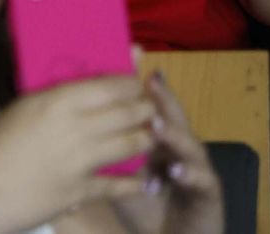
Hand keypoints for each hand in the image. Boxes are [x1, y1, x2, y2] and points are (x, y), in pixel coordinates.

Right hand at [0, 75, 157, 232]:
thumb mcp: (14, 113)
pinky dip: (132, 182)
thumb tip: (68, 97)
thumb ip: (46, 105)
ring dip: (144, 139)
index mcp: (54, 101)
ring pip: (130, 145)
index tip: (138, 82)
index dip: (130, 83)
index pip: (108, 86)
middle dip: (144, 109)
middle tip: (149, 108)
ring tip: (148, 136)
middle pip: (126, 113)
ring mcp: (81, 162)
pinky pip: (118, 185)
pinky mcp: (81, 192)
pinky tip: (141, 181)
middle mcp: (74, 127)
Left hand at [112, 72, 222, 233]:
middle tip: (148, 80)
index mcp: (155, 139)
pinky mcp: (209, 193)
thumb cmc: (144, 209)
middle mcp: (177, 148)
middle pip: (170, 117)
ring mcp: (196, 168)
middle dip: (159, 98)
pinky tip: (175, 170)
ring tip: (157, 125)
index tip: (126, 60)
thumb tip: (60, 133)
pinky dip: (188, 174)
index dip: (137, 85)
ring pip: (187, 144)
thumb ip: (97, 153)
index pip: (146, 106)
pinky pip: (201, 180)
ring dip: (173, 133)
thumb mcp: (115, 178)